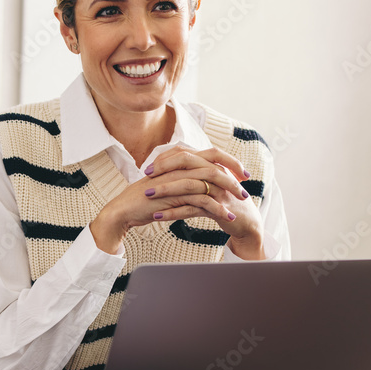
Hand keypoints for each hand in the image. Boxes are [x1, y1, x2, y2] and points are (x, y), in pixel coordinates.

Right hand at [90, 145, 262, 258]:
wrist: (124, 209)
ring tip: (241, 205)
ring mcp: (176, 179)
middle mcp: (179, 166)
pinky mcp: (174, 195)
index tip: (242, 173)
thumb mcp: (168, 186)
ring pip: (211, 181)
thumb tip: (204, 183)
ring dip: (229, 193)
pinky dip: (217, 208)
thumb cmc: (144, 200)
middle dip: (234, 175)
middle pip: (215, 163)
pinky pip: (202, 199)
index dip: (229, 161)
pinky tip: (227, 216)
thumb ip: (185, 181)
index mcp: (179, 161)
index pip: (210, 153)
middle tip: (246, 188)